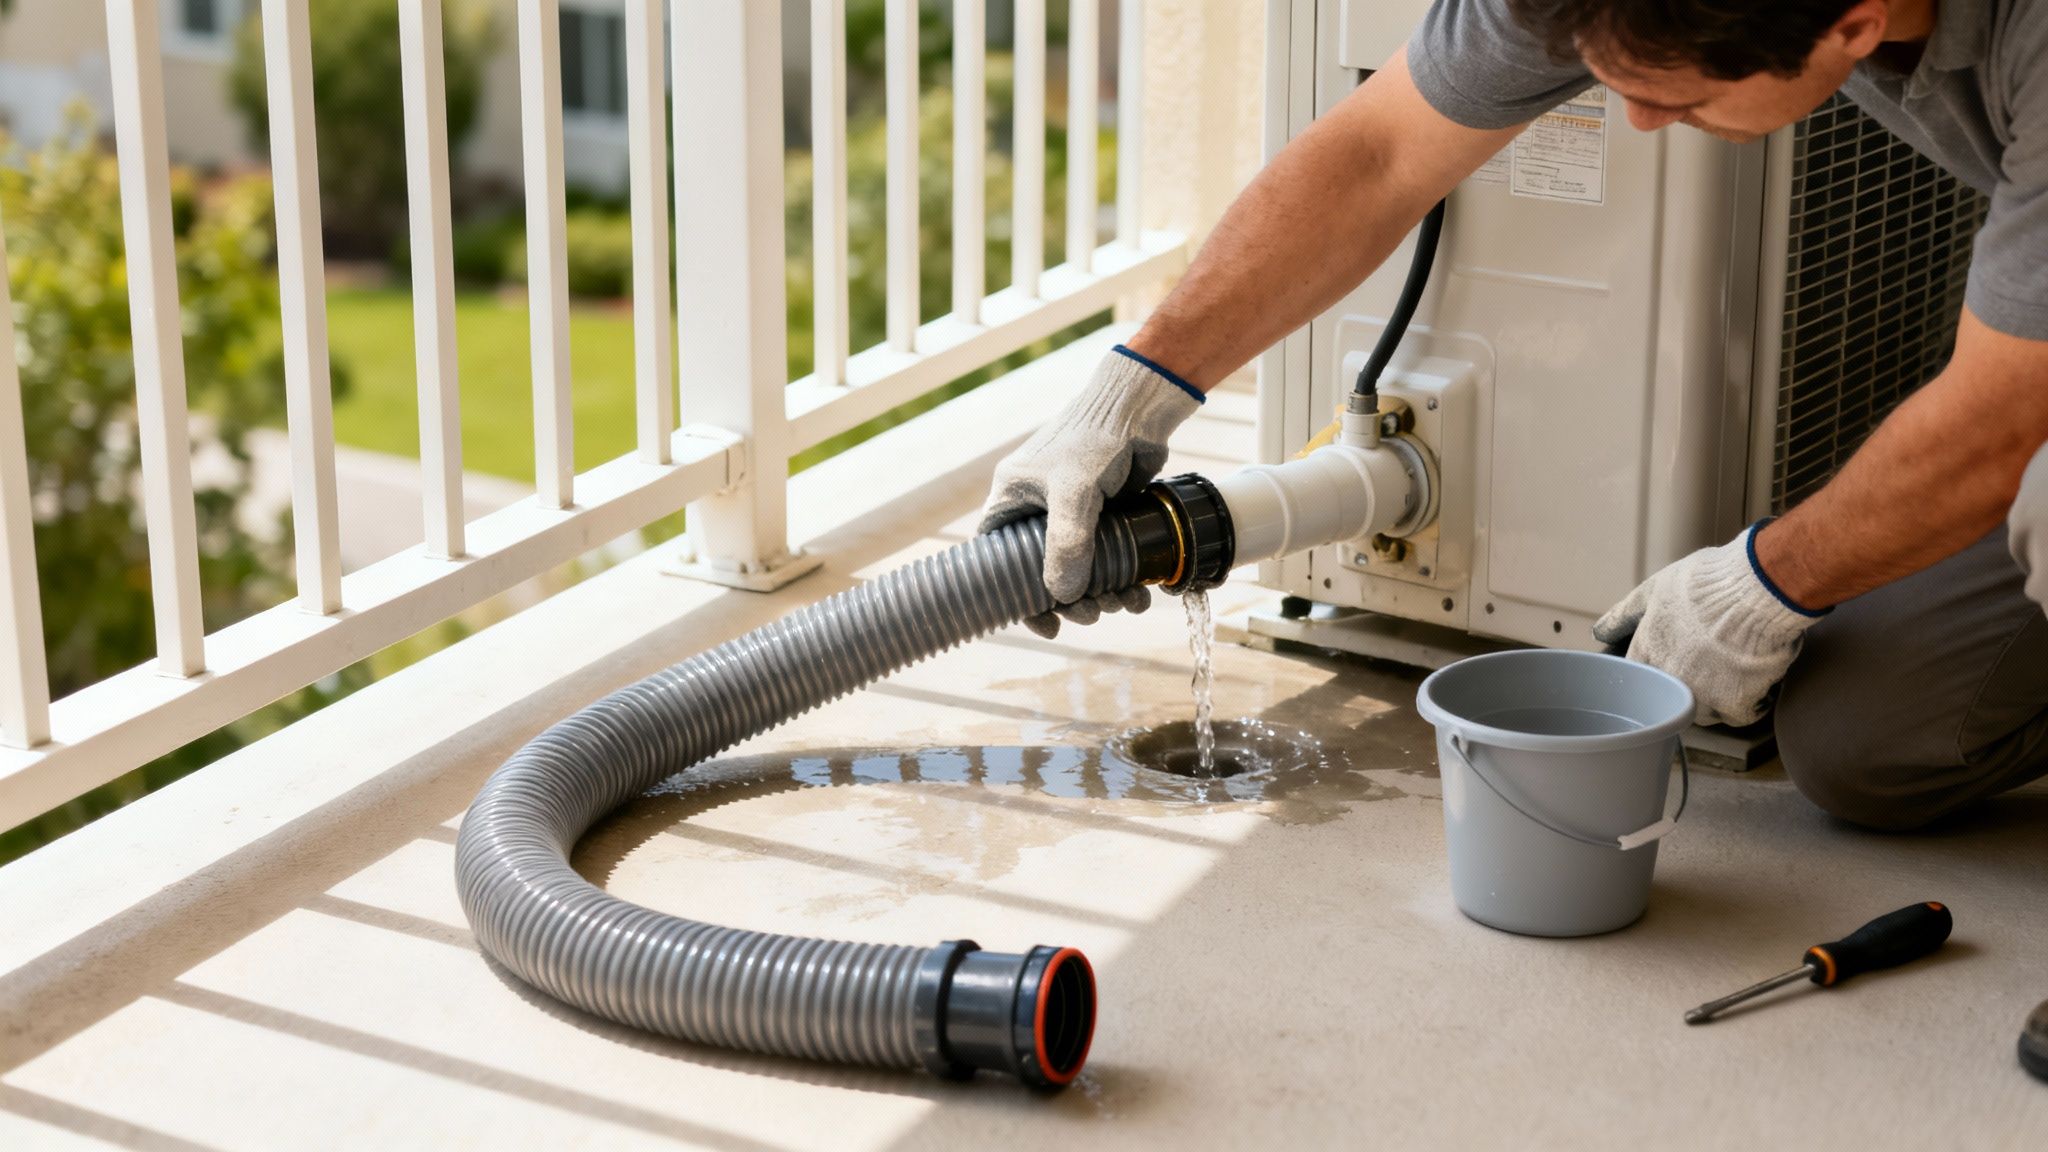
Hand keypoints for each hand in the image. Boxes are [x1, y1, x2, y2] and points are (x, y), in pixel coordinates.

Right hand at [980, 345, 1203, 635]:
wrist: (1139, 408)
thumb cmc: (1094, 437)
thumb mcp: (1074, 490)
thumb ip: (1066, 542)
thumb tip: (1064, 595)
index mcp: (1013, 499)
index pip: (999, 560)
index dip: (1016, 597)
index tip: (1046, 623)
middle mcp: (1038, 510)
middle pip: (1045, 572)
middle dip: (1071, 599)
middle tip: (1093, 613)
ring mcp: (1074, 513)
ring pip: (1083, 568)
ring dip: (1103, 592)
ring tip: (1125, 603)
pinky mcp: (1107, 514)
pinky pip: (1111, 557)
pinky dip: (1124, 577)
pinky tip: (1140, 591)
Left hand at [1593, 521, 1828, 726]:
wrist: (1754, 589)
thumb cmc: (1707, 581)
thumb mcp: (1656, 588)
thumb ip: (1626, 613)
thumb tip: (1598, 632)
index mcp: (1648, 649)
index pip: (1639, 672)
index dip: (1657, 668)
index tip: (1676, 661)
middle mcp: (1669, 675)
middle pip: (1672, 694)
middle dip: (1689, 683)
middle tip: (1712, 664)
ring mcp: (1700, 692)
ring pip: (1703, 711)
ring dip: (1717, 699)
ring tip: (1734, 673)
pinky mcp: (1733, 703)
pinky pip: (1737, 717)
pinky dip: (1748, 705)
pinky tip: (1755, 685)